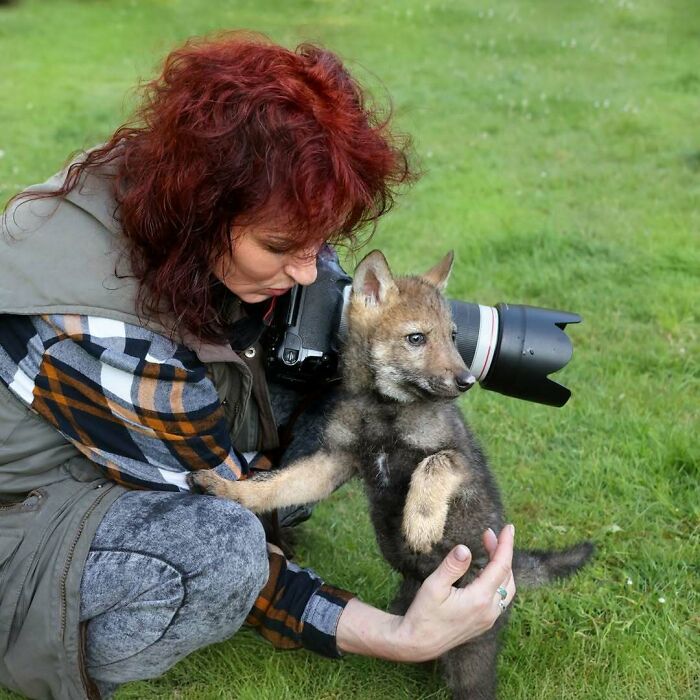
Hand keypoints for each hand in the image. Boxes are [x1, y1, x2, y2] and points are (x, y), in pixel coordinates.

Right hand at [336, 525, 515, 661]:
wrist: (418, 644)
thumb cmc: (423, 614)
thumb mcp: (433, 586)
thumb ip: (451, 566)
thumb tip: (465, 549)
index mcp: (479, 600)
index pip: (500, 567)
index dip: (505, 545)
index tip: (508, 527)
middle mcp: (489, 611)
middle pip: (507, 577)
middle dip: (502, 553)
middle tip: (488, 534)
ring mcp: (488, 619)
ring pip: (506, 589)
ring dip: (502, 567)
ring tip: (489, 549)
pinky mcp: (483, 623)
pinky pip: (499, 599)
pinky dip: (497, 581)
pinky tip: (484, 572)